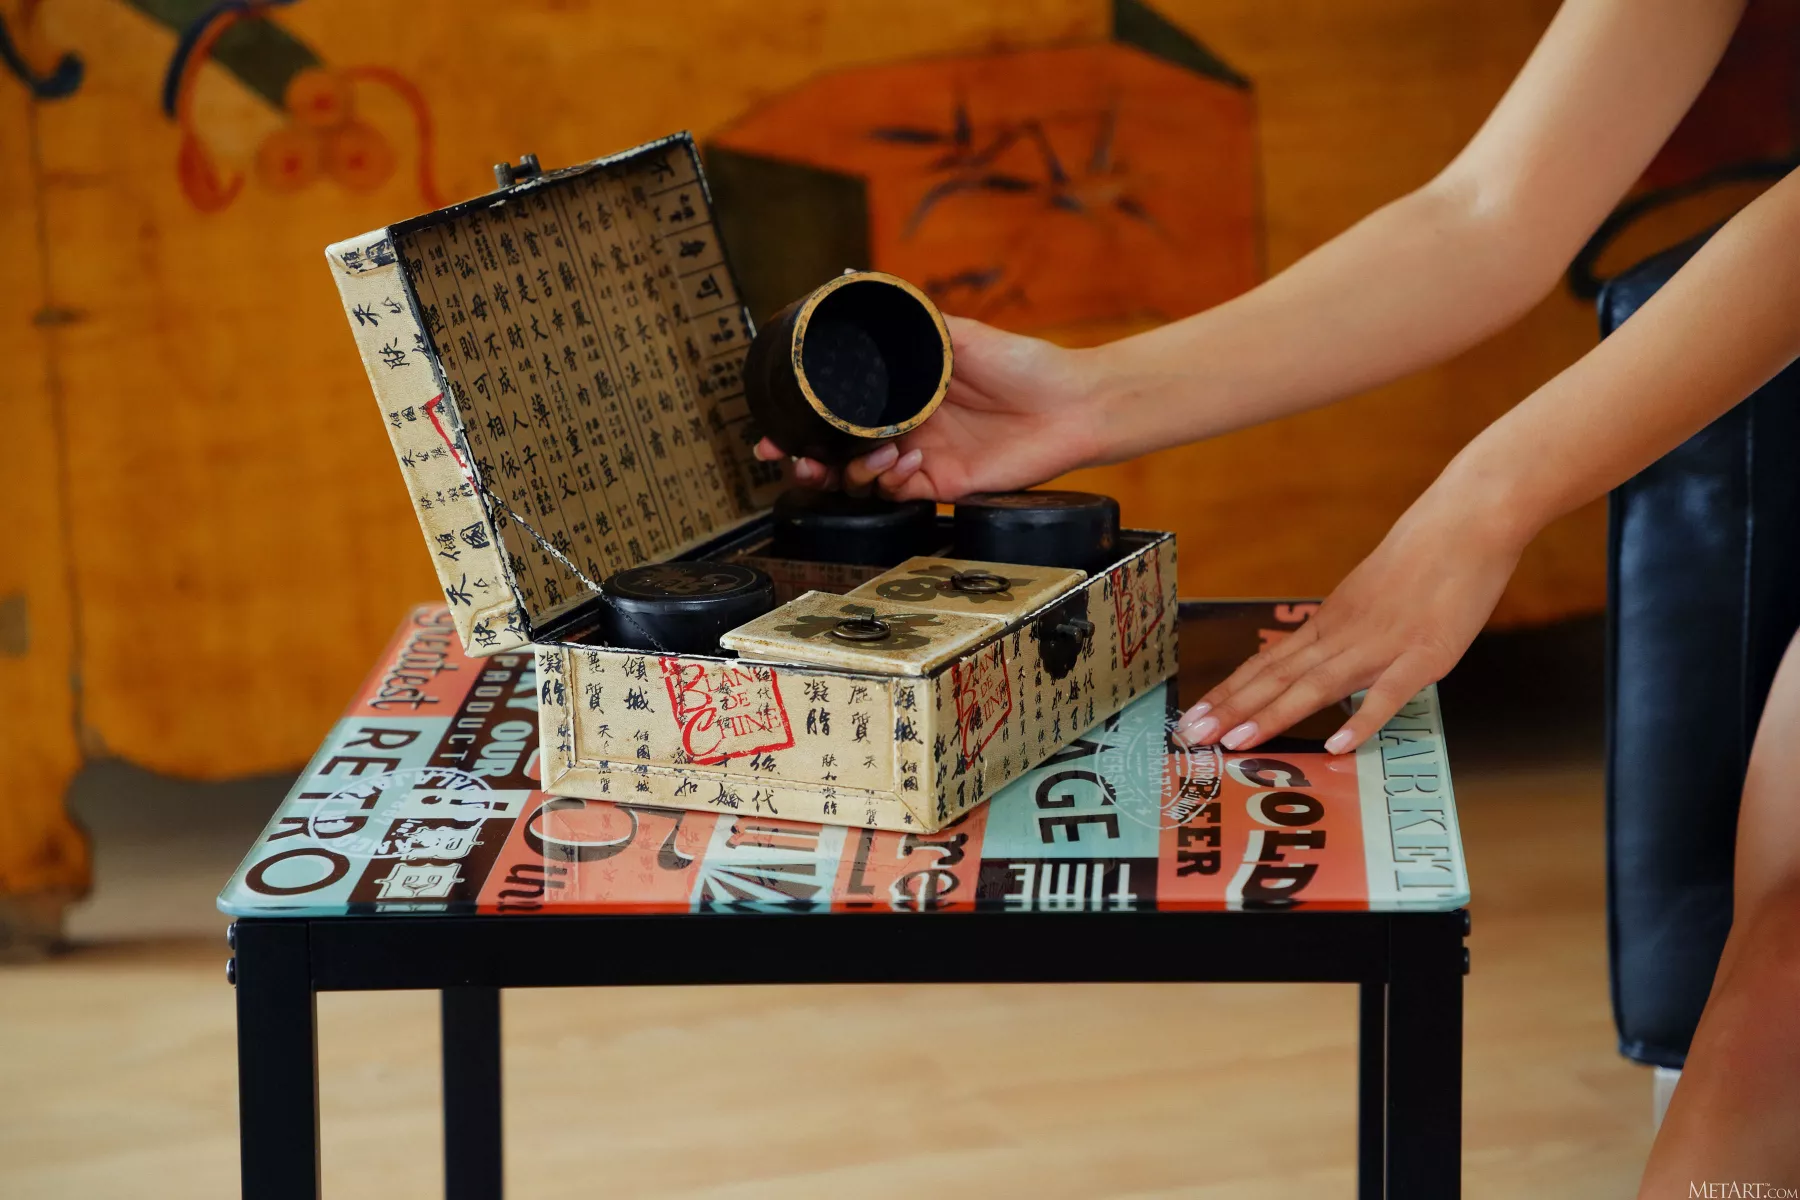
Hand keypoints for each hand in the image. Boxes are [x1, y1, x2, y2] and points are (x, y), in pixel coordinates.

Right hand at [753, 314, 1110, 499]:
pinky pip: (899, 492)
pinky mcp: (943, 484)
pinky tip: (910, 459)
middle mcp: (905, 426)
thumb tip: (865, 289)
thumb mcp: (961, 334)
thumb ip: (917, 326)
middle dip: (808, 458)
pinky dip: (894, 479)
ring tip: (880, 450)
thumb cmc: (1025, 364)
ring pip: (861, 478)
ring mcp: (922, 457)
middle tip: (792, 455)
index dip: (804, 420)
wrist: (1072, 404)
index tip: (774, 428)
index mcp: (903, 391)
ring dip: (856, 467)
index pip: (841, 409)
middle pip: (839, 451)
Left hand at [1175, 473, 1530, 754]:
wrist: (1467, 518)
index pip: (1268, 663)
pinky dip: (1363, 718)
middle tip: (1192, 735)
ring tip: (1236, 743)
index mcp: (1330, 621)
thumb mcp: (1371, 595)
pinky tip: (1337, 746)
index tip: (1196, 716)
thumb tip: (1323, 663)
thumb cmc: (1425, 555)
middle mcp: (1345, 633)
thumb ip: (1348, 632)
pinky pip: (1391, 691)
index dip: (1231, 693)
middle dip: (1233, 710)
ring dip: (1274, 716)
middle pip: (1278, 677)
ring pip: (1317, 685)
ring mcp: (1383, 644)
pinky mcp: (1426, 652)